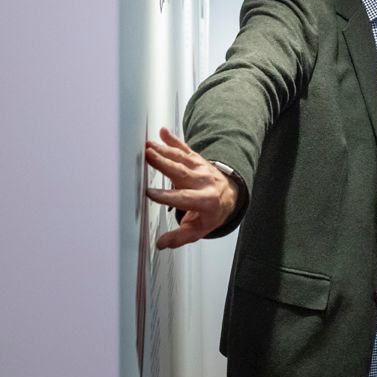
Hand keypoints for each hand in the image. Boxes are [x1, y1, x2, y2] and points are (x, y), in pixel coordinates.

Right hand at [144, 128, 238, 248]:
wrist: (229, 196)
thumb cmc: (211, 213)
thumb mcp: (199, 229)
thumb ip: (180, 237)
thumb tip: (161, 244)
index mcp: (205, 201)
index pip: (183, 198)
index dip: (165, 196)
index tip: (148, 192)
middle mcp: (204, 182)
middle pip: (181, 172)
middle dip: (163, 163)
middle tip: (146, 156)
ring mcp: (201, 168)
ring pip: (181, 158)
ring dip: (164, 150)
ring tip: (147, 146)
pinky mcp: (198, 160)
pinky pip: (185, 149)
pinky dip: (174, 139)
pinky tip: (162, 132)